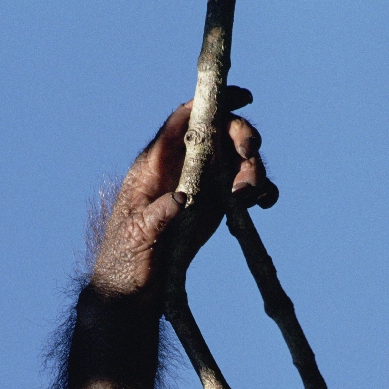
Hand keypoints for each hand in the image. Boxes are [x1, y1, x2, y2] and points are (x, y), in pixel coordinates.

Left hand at [93, 86, 278, 297]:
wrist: (133, 291)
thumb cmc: (124, 260)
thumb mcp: (136, 236)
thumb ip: (157, 215)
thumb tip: (182, 197)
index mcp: (155, 165)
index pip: (184, 120)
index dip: (212, 102)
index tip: (241, 97)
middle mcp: (181, 169)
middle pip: (218, 134)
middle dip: (241, 135)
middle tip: (251, 153)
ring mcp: (200, 187)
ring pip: (236, 161)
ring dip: (254, 169)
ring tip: (255, 195)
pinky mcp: (214, 209)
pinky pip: (243, 190)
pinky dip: (260, 191)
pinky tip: (264, 203)